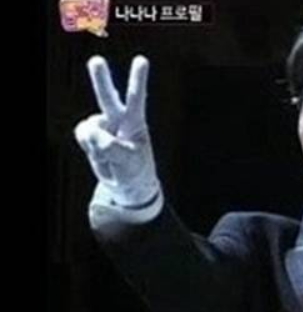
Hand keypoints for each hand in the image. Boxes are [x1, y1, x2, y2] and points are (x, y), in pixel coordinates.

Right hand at [74, 55, 158, 206]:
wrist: (126, 184)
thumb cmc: (135, 170)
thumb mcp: (128, 161)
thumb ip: (110, 146)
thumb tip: (89, 129)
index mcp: (135, 121)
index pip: (136, 97)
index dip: (137, 79)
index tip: (141, 60)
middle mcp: (118, 119)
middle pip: (108, 96)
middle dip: (101, 79)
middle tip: (97, 60)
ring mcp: (103, 126)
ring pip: (90, 126)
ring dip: (95, 142)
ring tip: (109, 156)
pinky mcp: (91, 135)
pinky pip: (83, 136)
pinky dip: (89, 147)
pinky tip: (99, 154)